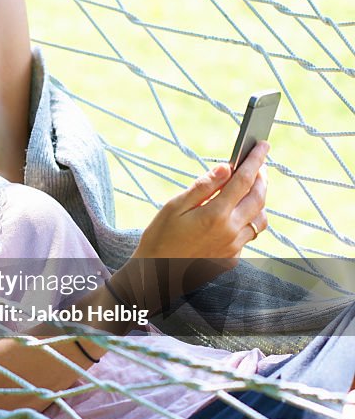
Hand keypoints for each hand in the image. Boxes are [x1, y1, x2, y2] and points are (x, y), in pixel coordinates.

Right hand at [133, 141, 268, 259]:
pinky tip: (234, 216)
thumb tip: (225, 168)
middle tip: (258, 165)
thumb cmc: (159, 237)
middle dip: (262, 178)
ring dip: (259, 201)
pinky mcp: (232, 259)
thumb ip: (202, 187)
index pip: (243, 180)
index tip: (263, 145)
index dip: (255, 161)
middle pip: (259, 198)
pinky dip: (247, 221)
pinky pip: (248, 236)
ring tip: (249, 190)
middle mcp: (230, 231)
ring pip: (260, 219)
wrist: (155, 273)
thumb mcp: (174, 206)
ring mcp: (234, 247)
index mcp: (215, 215)